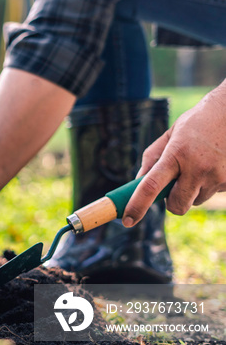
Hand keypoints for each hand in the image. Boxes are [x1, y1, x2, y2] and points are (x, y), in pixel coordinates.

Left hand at [124, 84, 225, 225]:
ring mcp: (218, 176)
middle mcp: (198, 168)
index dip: (137, 206)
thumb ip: (152, 159)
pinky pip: (213, 193)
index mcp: (176, 154)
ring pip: (195, 201)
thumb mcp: (170, 135)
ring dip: (191, 191)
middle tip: (172, 185)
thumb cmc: (196, 123)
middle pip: (176, 206)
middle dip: (170, 202)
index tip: (127, 220)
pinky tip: (214, 165)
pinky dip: (209, 185)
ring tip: (198, 165)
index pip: (151, 187)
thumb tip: (137, 184)